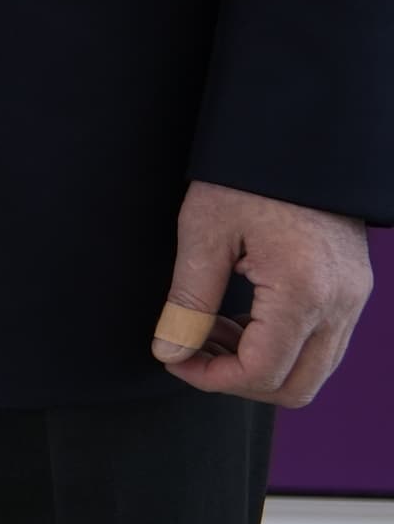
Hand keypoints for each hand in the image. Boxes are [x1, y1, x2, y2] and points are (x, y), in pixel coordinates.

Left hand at [156, 178, 373, 407]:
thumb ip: (187, 298)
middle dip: (237, 381)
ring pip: (312, 370)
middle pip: (296, 387)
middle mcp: (340, 304)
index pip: (262, 372)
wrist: (298, 135)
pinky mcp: (352, 290)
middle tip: (190, 350)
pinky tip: (237, 317)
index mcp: (304, 291)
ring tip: (207, 328)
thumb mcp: (204, 230)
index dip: (211, 378)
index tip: (173, 358)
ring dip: (258, 364)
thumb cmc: (246, 174)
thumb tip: (170, 351)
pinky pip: (321, 344)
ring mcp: (353, 299)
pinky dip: (279, 346)